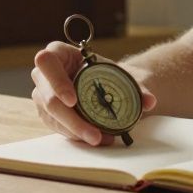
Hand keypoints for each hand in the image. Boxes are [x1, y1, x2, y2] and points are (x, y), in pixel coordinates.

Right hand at [30, 42, 155, 145]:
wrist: (110, 86)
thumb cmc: (112, 74)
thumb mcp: (124, 75)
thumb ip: (138, 86)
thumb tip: (149, 101)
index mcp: (59, 53)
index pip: (46, 61)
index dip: (56, 80)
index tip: (73, 100)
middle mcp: (44, 74)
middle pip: (48, 97)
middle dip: (71, 119)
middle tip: (94, 134)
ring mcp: (43, 95)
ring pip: (52, 117)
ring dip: (76, 131)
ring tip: (101, 139)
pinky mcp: (48, 114)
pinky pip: (57, 127)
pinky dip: (77, 135)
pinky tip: (96, 138)